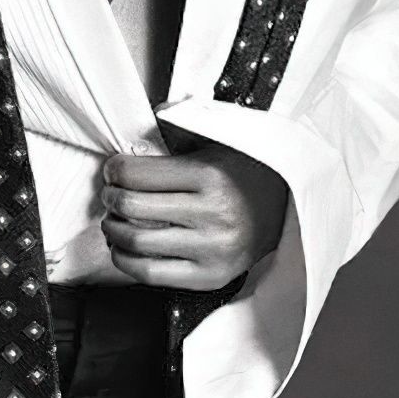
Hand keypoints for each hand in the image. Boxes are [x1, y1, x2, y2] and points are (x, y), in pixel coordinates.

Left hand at [98, 140, 288, 289]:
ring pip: (136, 241)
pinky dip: (126, 259)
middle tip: (110, 193)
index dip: (114, 170)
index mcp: (210, 175)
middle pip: (131, 207)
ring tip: (114, 219)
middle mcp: (212, 214)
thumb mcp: (218, 140)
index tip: (113, 170)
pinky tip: (123, 247)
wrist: (289, 209)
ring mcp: (212, 249)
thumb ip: (180, 128)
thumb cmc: (246, 171)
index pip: (137, 174)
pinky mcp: (210, 277)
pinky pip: (151, 273)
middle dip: (110, 198)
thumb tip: (144, 120)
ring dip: (113, 229)